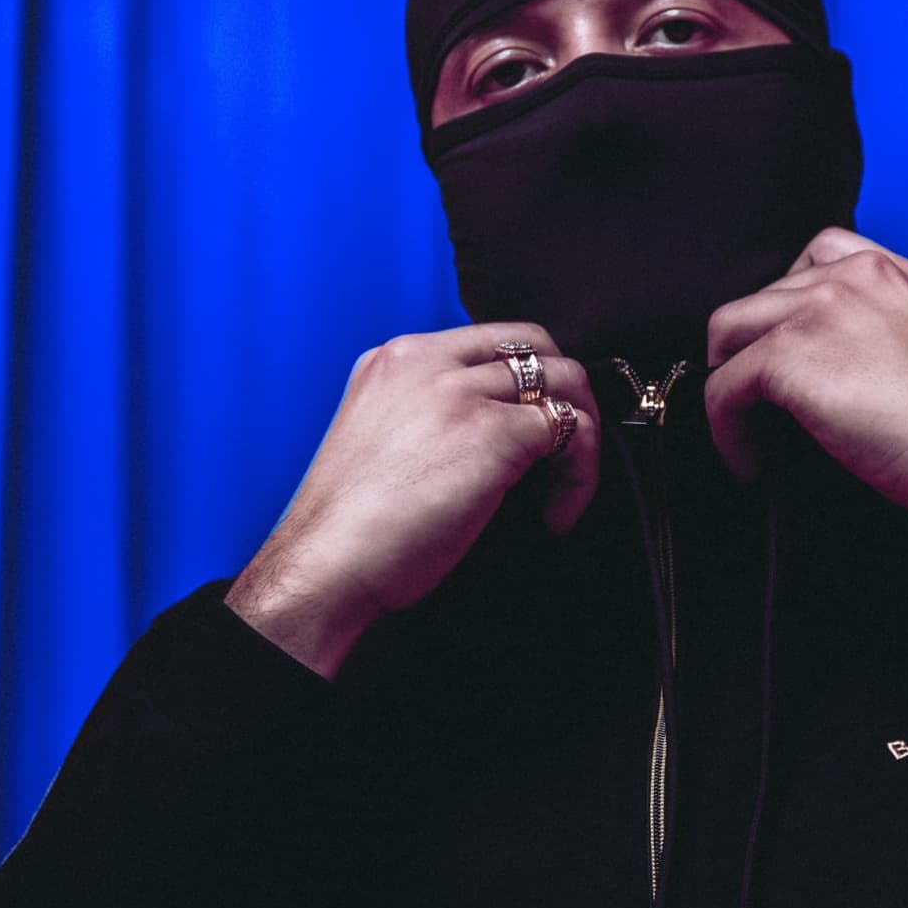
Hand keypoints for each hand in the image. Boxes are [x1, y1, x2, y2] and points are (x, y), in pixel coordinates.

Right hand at [225, 323, 601, 677]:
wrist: (327, 565)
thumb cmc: (351, 530)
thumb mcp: (382, 440)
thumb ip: (429, 417)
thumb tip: (489, 436)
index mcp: (395, 360)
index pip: (488, 342)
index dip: (524, 383)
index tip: (532, 431)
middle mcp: (427, 362)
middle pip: (534, 345)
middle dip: (566, 392)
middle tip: (565, 450)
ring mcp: (460, 392)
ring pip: (563, 382)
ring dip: (581, 436)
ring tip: (564, 488)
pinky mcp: (493, 432)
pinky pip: (570, 430)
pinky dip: (580, 475)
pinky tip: (555, 515)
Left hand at [703, 228, 907, 539]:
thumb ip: (875, 330)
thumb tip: (821, 365)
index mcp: (891, 271)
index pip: (816, 253)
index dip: (788, 305)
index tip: (786, 348)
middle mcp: (853, 275)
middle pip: (761, 295)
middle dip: (752, 351)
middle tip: (761, 403)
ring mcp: (818, 308)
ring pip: (727, 332)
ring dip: (729, 383)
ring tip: (746, 428)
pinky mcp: (791, 355)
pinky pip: (722, 387)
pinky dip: (725, 429)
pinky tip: (750, 459)